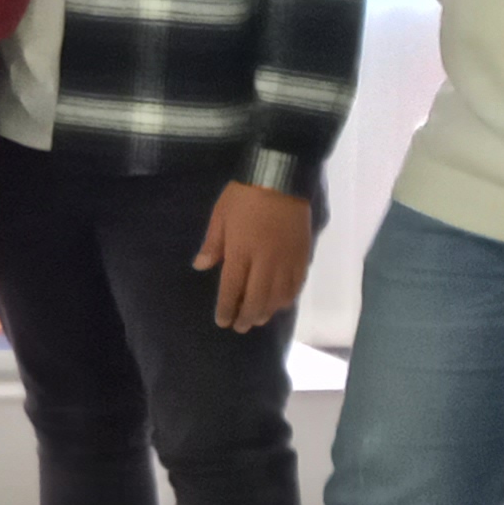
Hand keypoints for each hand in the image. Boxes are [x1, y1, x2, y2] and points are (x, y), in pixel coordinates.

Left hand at [194, 182, 316, 332]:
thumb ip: (212, 244)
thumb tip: (201, 267)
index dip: (227, 308)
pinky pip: (297, 284)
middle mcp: (265, 261)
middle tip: (240, 327)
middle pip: (256, 298)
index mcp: (241, 251)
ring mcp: (286, 259)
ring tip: (258, 319)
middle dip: (246, 316)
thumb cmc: (245, 194)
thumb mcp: (220, 215)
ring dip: (267, 311)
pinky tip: (281, 304)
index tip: (222, 322)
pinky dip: (288, 298)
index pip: (232, 289)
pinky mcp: (303, 255)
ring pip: (278, 296)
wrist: (281, 177)